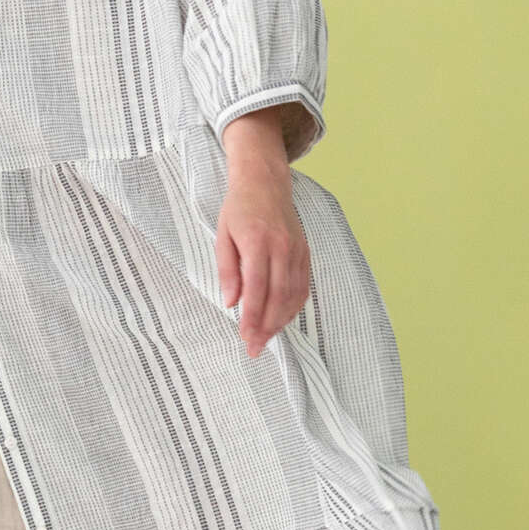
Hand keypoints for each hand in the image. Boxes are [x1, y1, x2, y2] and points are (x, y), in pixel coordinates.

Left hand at [216, 109, 310, 357]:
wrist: (266, 182)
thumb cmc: (239, 209)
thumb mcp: (222, 236)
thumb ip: (227, 271)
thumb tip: (231, 302)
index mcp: (258, 242)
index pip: (257, 289)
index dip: (252, 317)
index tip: (245, 337)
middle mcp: (282, 247)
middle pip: (278, 297)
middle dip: (267, 326)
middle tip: (255, 347)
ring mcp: (297, 250)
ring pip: (293, 294)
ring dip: (281, 321)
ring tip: (267, 338)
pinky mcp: (305, 252)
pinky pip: (303, 286)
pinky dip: (294, 306)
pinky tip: (283, 319)